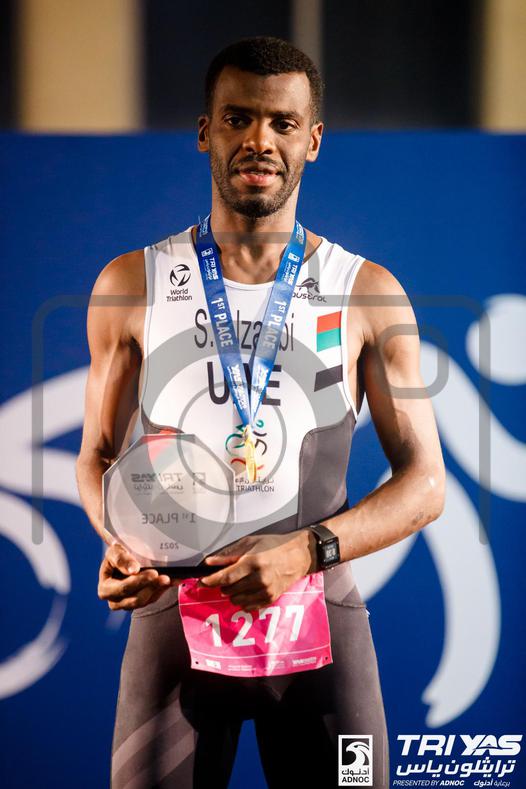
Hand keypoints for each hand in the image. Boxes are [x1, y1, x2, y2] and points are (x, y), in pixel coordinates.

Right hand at [98, 543, 181, 610]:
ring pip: (146, 601)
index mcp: (105, 589)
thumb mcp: (115, 551)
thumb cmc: (118, 554)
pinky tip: (172, 580)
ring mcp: (128, 604)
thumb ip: (121, 559)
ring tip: (168, 578)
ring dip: (158, 589)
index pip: (123, 588)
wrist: (125, 557)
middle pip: (135, 598)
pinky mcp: (141, 602)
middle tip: (164, 577)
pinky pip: (153, 599)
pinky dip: (163, 589)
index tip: (153, 573)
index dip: (139, 582)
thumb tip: (133, 569)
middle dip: (151, 586)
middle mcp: (115, 601)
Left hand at [199, 531, 315, 611]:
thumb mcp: (250, 543)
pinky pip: (248, 606)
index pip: (226, 577)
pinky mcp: (270, 599)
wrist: (298, 556)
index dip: (210, 581)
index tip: (201, 582)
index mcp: (253, 562)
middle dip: (223, 585)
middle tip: (227, 576)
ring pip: (237, 600)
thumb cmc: (273, 546)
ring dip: (232, 593)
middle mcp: (259, 579)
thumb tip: (210, 562)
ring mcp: (266, 591)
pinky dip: (242, 600)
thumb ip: (228, 554)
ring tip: (239, 582)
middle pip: (229, 590)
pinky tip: (247, 589)